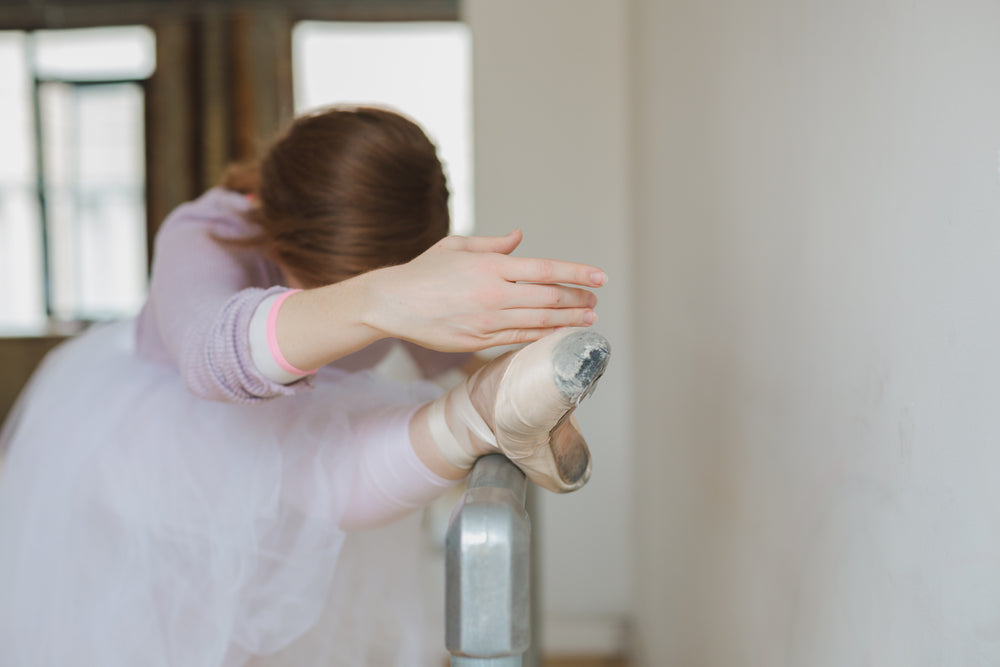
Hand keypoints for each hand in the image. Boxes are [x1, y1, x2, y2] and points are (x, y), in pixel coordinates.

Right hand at [364, 230, 605, 350]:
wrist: (391, 303)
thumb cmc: (424, 271)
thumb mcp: (457, 246)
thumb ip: (493, 244)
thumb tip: (519, 238)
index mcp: (490, 266)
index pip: (545, 269)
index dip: (577, 273)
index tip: (600, 276)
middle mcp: (493, 294)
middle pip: (548, 299)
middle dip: (578, 300)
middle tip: (595, 300)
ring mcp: (487, 320)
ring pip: (538, 323)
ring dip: (568, 321)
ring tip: (588, 319)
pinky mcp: (478, 341)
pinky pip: (518, 340)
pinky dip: (542, 337)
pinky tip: (558, 334)